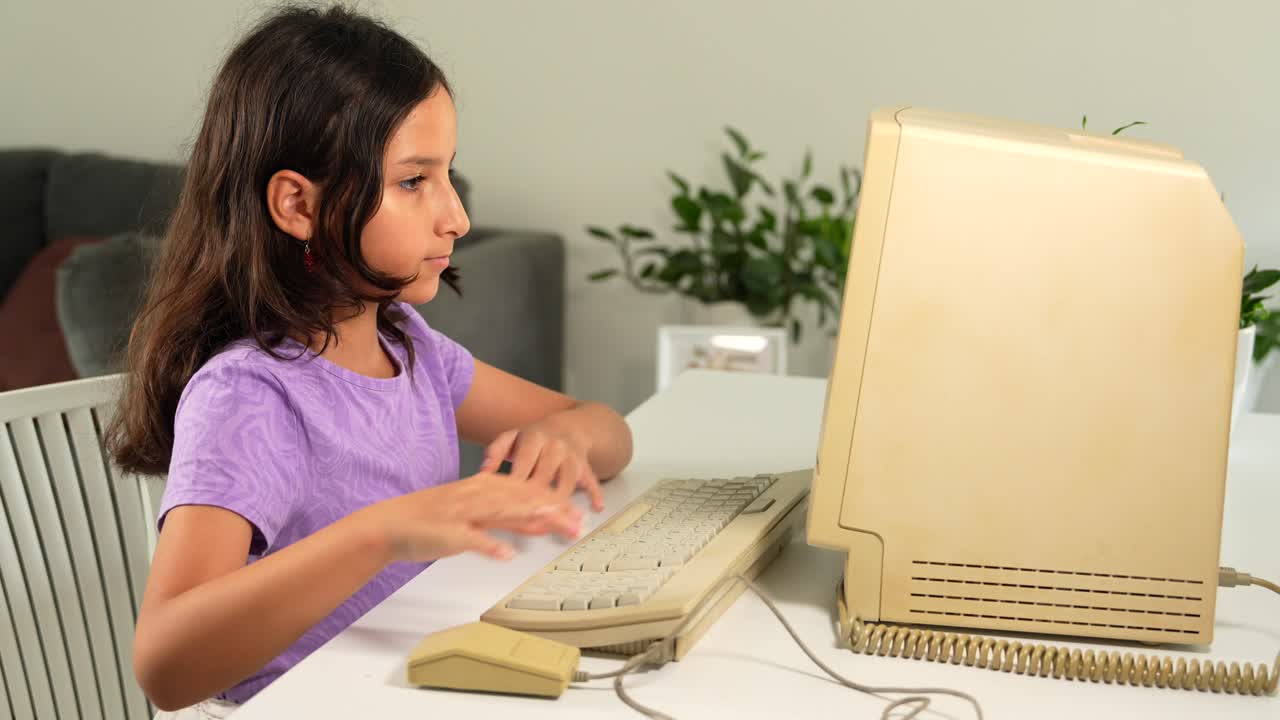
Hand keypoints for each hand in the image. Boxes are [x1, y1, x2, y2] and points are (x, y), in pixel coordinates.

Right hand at [359, 472, 582, 563]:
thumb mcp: (477, 513)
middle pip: (520, 499)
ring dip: (527, 517)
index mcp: (483, 488)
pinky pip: (470, 539)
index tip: (579, 511)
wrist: (389, 526)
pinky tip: (505, 554)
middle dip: (551, 509)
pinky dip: (488, 546)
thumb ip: (509, 517)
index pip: (527, 491)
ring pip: (499, 512)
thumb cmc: (433, 521)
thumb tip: (542, 522)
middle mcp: (476, 496)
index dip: (555, 500)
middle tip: (578, 521)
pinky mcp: (446, 533)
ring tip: (551, 522)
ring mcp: (461, 513)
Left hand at [481, 423, 604, 510]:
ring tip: (557, 519)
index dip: (516, 481)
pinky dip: (595, 494)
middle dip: (537, 496)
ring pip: (568, 479)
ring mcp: (572, 456)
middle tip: (528, 517)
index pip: (524, 462)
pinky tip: (596, 507)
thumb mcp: (513, 437)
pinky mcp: (585, 466)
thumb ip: (496, 451)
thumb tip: (482, 471)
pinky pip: (592, 480)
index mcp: (535, 438)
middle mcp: (555, 446)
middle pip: (546, 474)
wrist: (568, 426)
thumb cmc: (535, 437)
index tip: (506, 499)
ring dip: (563, 499)